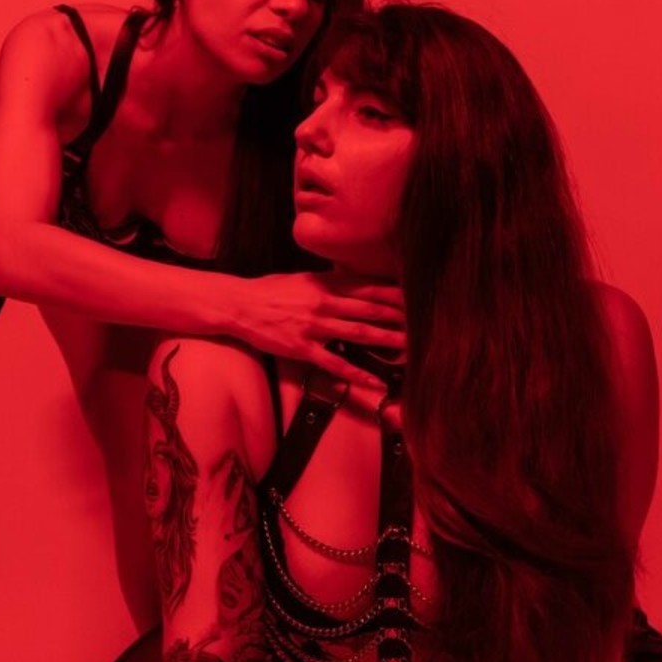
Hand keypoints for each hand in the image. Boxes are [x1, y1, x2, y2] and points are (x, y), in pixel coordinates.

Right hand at [234, 270, 404, 385]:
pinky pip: (335, 364)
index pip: (367, 287)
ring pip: (358, 333)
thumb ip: (328, 282)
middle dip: (398, 316)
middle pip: (369, 309)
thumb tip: (352, 282)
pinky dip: (356, 374)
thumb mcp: (301, 279)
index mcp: (325, 285)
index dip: (393, 293)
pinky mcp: (302, 348)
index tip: (415, 297)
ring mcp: (314, 326)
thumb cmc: (269, 291)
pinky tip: (375, 382)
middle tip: (423, 322)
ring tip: (408, 347)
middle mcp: (324, 303)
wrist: (238, 304)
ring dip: (385, 340)